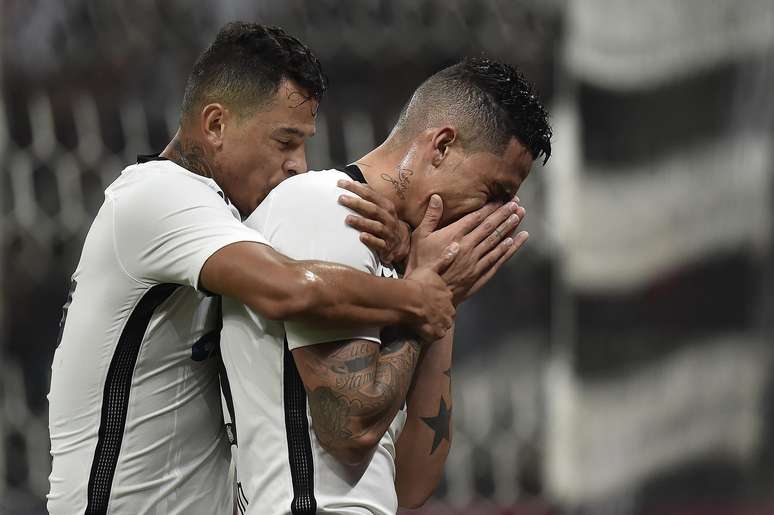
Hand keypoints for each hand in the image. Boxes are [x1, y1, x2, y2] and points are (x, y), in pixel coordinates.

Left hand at [338, 180, 410, 265]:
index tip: (340, 183)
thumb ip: (370, 196)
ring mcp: (388, 233)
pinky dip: (371, 240)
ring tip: (348, 219)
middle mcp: (388, 218)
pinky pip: (379, 244)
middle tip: (341, 198)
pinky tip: (361, 237)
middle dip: (357, 203)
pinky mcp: (386, 247)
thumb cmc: (386, 222)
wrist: (402, 244)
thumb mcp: (382, 208)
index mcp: (386, 206)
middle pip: (373, 209)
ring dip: (362, 222)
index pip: (370, 194)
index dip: (356, 188)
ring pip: (376, 226)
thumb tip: (355, 183)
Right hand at [403, 243, 458, 341]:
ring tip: (422, 322)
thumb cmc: (417, 284)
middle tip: (426, 312)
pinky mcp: (437, 334)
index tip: (430, 300)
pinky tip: (421, 330)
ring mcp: (444, 322)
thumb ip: (444, 259)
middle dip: (439, 314)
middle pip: (447, 313)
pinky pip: (435, 336)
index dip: (438, 300)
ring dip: (434, 324)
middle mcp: (449, 309)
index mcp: (447, 294)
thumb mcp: (430, 268)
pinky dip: (429, 334)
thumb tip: (456, 246)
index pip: (447, 299)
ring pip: (442, 325)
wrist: (409, 300)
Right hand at [407, 195, 526, 303]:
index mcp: (455, 235)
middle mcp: (469, 246)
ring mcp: (476, 261)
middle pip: (490, 227)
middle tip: (516, 204)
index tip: (502, 199)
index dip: (491, 207)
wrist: (427, 293)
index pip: (477, 217)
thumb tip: (437, 197)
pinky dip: (507, 249)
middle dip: (504, 214)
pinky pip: (497, 259)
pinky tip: (514, 240)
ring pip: (496, 241)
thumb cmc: (420, 263)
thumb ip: (430, 217)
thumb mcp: (419, 237)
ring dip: (509, 228)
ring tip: (519, 216)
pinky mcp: (479, 274)